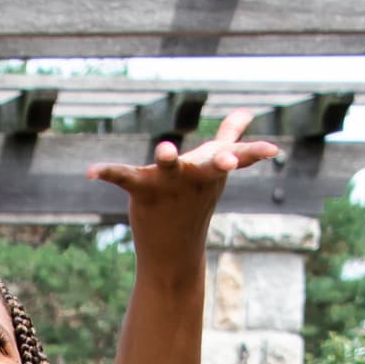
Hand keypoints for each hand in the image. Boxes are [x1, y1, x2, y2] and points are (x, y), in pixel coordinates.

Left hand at [87, 110, 280, 284]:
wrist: (172, 250)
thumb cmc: (194, 199)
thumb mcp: (213, 167)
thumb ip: (230, 137)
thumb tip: (247, 112)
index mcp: (213, 170)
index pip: (239, 159)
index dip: (255, 154)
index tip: (274, 151)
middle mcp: (194, 176)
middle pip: (212, 166)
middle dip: (222, 162)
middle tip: (229, 161)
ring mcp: (169, 184)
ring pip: (169, 166)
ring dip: (168, 157)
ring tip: (166, 150)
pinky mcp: (143, 190)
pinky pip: (124, 176)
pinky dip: (107, 172)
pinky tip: (90, 172)